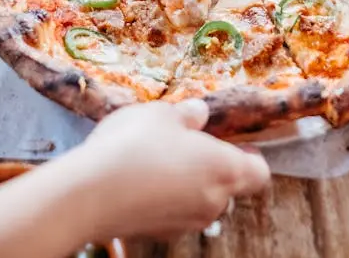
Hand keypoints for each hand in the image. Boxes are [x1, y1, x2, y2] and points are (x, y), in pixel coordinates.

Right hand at [76, 100, 270, 238]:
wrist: (90, 194)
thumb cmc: (134, 146)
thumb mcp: (162, 114)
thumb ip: (187, 114)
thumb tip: (199, 113)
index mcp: (225, 169)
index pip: (259, 172)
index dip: (250, 156)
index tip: (234, 141)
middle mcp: (214, 202)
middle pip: (229, 188)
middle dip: (214, 168)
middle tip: (188, 145)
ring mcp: (187, 223)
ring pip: (201, 202)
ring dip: (188, 184)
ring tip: (159, 160)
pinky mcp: (160, 234)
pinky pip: (174, 213)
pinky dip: (165, 199)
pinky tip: (140, 181)